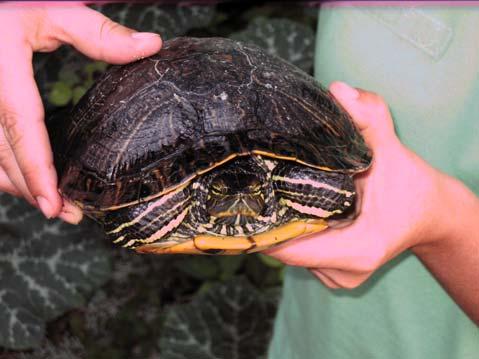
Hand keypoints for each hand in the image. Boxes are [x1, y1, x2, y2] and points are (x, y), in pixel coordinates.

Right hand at [0, 2, 161, 222]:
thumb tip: (152, 46)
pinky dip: (4, 166)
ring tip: (52, 205)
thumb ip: (98, 32)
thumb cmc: (8, 0)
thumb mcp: (50, 9)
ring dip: (16, 184)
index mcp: (2, 73)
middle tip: (69, 215)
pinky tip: (26, 178)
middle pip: (2, 155)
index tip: (54, 206)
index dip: (36, 172)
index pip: (22, 129)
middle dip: (32, 190)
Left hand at [265, 82, 467, 288]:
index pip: (289, 247)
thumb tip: (339, 91)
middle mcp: (346, 272)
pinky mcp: (336, 275)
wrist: (431, 214)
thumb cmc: (412, 185)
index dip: (262, 224)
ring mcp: (340, 278)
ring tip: (280, 195)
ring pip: (292, 253)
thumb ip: (369, 118)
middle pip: (285, 249)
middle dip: (270, 218)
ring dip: (284, 226)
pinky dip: (297, 233)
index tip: (243, 198)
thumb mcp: (392, 148)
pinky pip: (302, 254)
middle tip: (257, 186)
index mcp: (359, 249)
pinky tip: (299, 209)